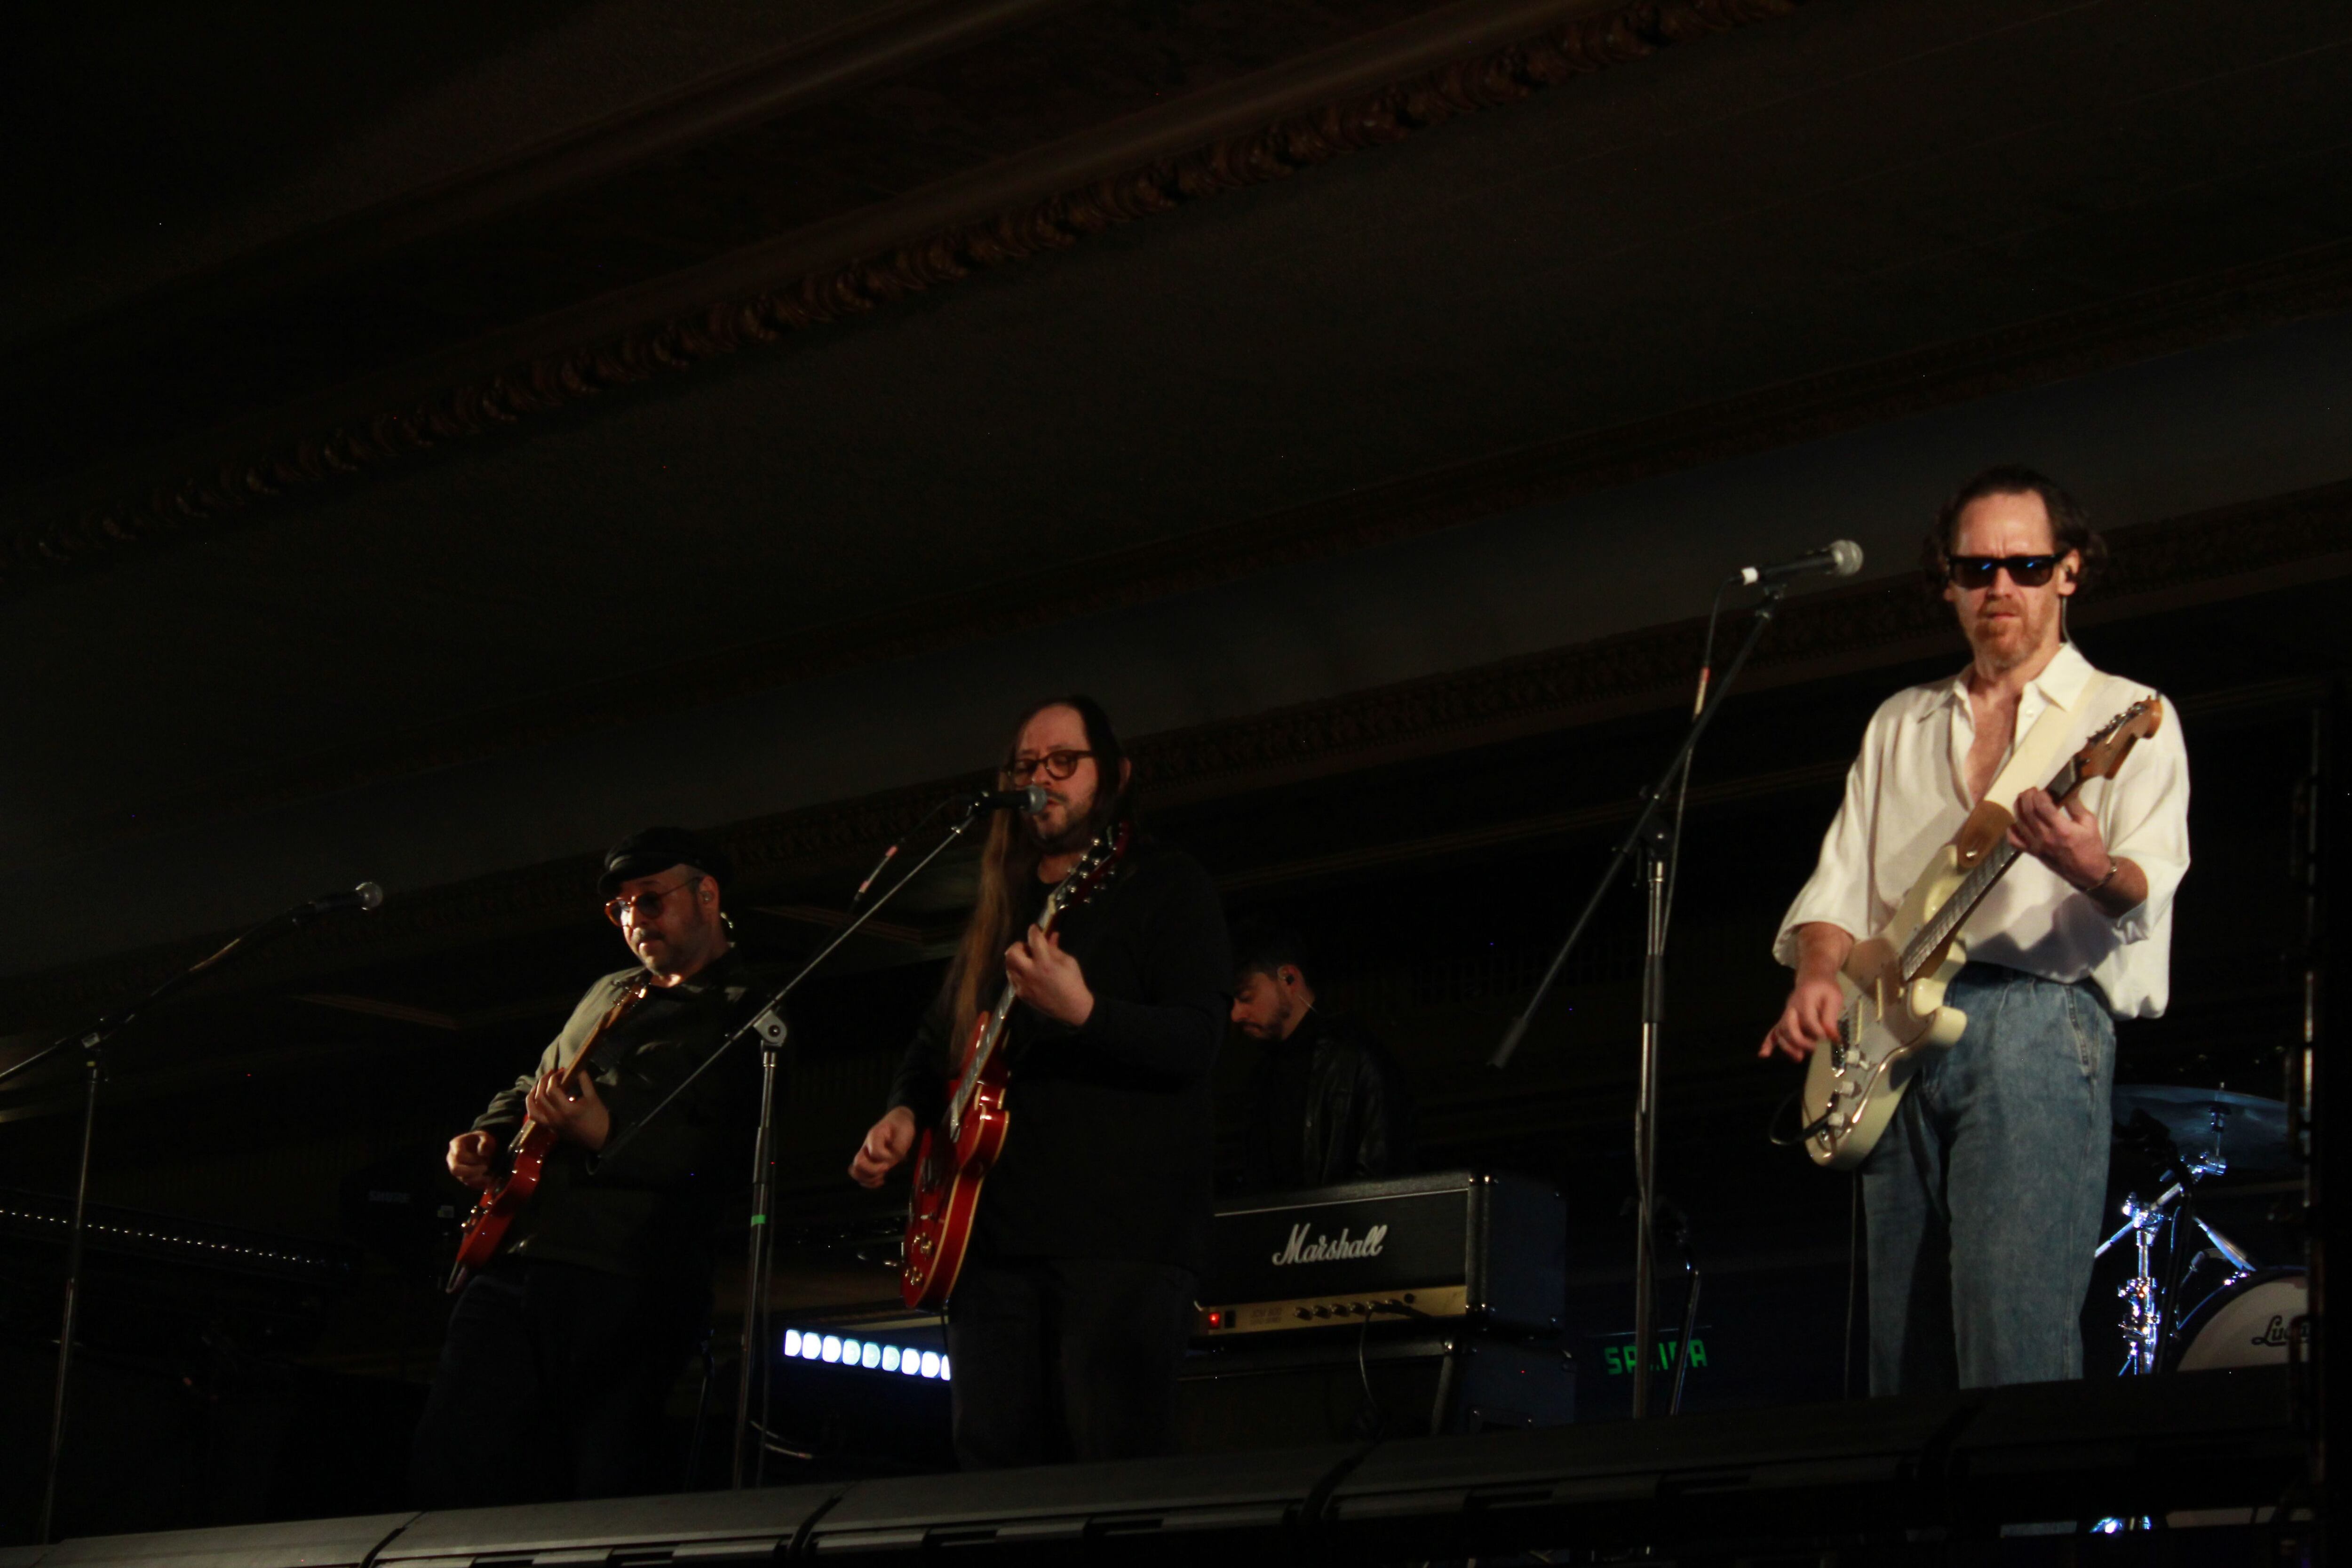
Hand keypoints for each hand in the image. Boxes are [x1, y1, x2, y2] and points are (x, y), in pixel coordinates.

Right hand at [446, 1129, 499, 1189]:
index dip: (472, 1158)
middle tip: (486, 1168)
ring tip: (490, 1174)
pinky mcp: (462, 1177)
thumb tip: (481, 1152)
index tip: (485, 1157)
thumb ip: (485, 1141)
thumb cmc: (481, 1140)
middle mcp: (452, 1158)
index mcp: (456, 1145)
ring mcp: (457, 1169)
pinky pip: (469, 1184)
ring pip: (463, 1178)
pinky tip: (489, 1180)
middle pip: (455, 1170)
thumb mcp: (485, 1136)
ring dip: (478, 1178)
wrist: (481, 1146)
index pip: (458, 1155)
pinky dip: (480, 1184)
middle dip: (472, 1171)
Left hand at [524, 1068, 609, 1151]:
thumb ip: (583, 1080)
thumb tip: (576, 1068)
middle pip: (540, 1097)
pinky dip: (533, 1107)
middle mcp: (555, 1118)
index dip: (554, 1078)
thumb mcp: (593, 1096)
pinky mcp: (550, 1129)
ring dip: (532, 1095)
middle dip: (542, 1082)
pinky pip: (536, 1117)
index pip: (552, 1090)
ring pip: (532, 1109)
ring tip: (538, 1085)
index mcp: (567, 1109)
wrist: (600, 1137)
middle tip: (550, 1074)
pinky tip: (537, 1099)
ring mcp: (551, 1125)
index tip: (561, 1071)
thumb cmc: (598, 1116)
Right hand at [850, 1106, 916, 1188]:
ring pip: (855, 1171)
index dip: (885, 1157)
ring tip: (882, 1177)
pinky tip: (880, 1180)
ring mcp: (866, 1155)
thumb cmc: (901, 1126)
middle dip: (873, 1170)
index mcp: (874, 1136)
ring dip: (869, 1178)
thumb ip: (899, 1146)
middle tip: (886, 1168)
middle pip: (858, 1163)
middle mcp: (867, 1146)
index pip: (875, 1152)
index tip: (895, 1155)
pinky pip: (860, 1175)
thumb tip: (893, 1159)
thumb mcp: (905, 1131)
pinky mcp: (869, 1162)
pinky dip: (868, 1182)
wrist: (898, 1121)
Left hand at [1004, 925, 1093, 1026]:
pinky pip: (1012, 978)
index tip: (1034, 928)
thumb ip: (1055, 948)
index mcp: (1045, 963)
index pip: (1033, 939)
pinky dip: (1017, 971)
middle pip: (1012, 952)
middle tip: (1027, 947)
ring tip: (1026, 960)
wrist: (1072, 1008)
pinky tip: (1026, 972)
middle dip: (1018, 945)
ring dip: (1015, 958)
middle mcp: (1030, 973)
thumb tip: (1050, 935)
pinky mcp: (1021, 994)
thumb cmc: (1073, 982)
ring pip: (1008, 965)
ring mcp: (1023, 985)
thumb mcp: (1068, 961)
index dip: (1033, 930)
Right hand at [1760, 922, 1851, 1061]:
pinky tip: (1763, 1054)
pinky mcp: (1784, 1020)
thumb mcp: (1833, 998)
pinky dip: (1768, 1043)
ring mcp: (1786, 1015)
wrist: (1813, 978)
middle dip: (1800, 1040)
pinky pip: (1773, 1031)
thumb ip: (1831, 1018)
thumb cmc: (1824, 988)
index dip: (1817, 1031)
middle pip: (1789, 1026)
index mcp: (1805, 1000)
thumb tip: (1833, 1038)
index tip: (1828, 1038)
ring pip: (1781, 1031)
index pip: (1807, 1019)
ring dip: (1788, 1046)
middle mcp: (1791, 1008)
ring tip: (1798, 1057)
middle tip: (1814, 1048)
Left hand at [2008, 787, 2109, 889]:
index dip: (2039, 794)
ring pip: (2019, 822)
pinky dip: (2011, 829)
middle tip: (2030, 790)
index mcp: (2061, 829)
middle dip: (2027, 797)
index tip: (2042, 789)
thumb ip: (2075, 804)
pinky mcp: (2032, 852)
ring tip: (2023, 799)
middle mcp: (2045, 837)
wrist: (2088, 872)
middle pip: (2028, 812)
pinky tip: (2017, 821)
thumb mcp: (2089, 822)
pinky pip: (2014, 841)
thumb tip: (2068, 787)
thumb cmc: (2091, 846)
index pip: (2042, 806)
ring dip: (2018, 807)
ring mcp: (2036, 845)